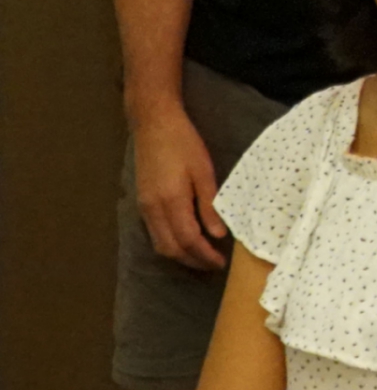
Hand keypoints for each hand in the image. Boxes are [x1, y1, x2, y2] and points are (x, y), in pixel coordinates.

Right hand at [131, 102, 226, 269]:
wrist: (154, 125)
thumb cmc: (184, 143)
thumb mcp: (203, 171)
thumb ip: (209, 205)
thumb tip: (218, 234)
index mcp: (171, 201)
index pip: (188, 240)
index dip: (205, 255)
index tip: (221, 263)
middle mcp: (153, 210)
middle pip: (171, 248)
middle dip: (192, 261)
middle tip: (214, 265)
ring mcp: (144, 207)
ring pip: (160, 244)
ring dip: (180, 254)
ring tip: (202, 256)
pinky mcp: (142, 203)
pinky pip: (154, 233)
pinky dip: (170, 243)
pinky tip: (185, 239)